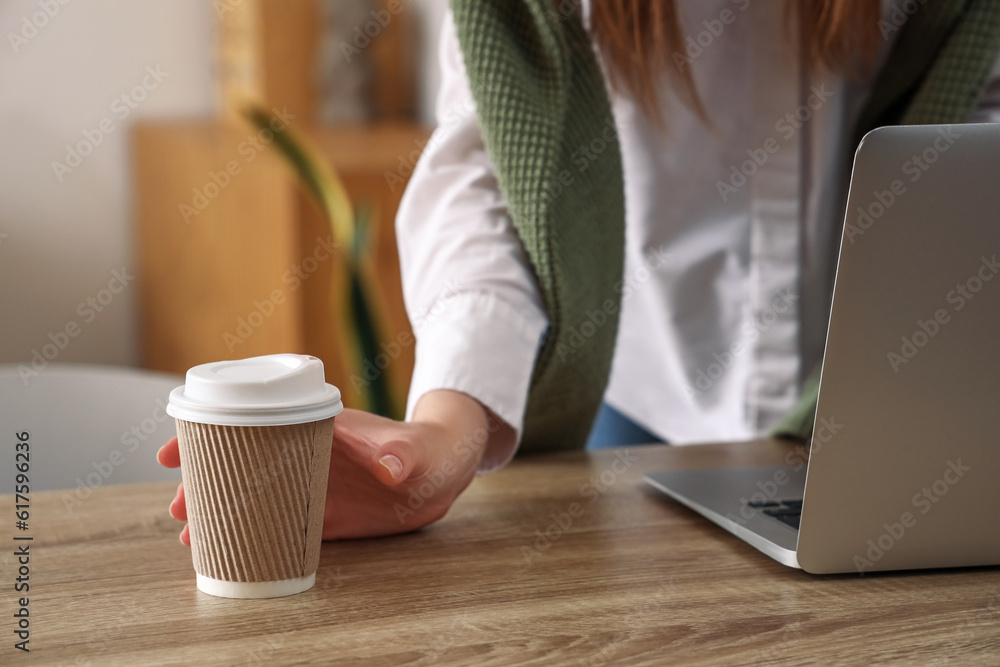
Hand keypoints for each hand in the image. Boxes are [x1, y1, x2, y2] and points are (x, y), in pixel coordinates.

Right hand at [157, 390, 505, 543]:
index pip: (252, 421)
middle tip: (176, 507)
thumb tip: (391, 466)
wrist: (440, 474)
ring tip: (189, 535)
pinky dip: (249, 533)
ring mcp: (308, 482)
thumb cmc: (427, 448)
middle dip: (204, 481)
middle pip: (242, 460)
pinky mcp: (319, 513)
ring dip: (219, 510)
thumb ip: (401, 453)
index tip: (176, 449)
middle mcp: (303, 451)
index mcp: (315, 424)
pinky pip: (275, 522)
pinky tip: (223, 549)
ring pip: (252, 493)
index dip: (211, 432)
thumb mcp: (415, 447)